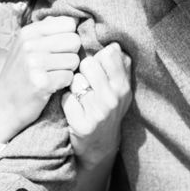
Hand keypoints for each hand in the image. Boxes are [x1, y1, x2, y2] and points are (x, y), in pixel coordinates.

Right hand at [0, 16, 80, 140]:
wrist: (2, 106)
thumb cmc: (19, 76)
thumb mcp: (25, 46)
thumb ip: (46, 31)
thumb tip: (72, 19)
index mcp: (28, 32)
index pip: (68, 23)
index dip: (69, 37)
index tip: (59, 49)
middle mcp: (30, 45)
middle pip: (74, 41)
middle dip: (71, 54)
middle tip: (57, 65)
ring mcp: (34, 63)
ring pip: (74, 60)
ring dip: (68, 71)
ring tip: (52, 76)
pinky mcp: (41, 82)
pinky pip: (69, 77)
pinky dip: (64, 84)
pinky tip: (51, 86)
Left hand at [61, 43, 131, 168]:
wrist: (100, 146)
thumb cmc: (108, 109)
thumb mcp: (121, 89)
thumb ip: (120, 65)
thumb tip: (114, 44)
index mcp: (124, 87)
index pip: (108, 54)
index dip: (97, 57)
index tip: (97, 67)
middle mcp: (113, 99)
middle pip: (88, 64)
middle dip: (83, 70)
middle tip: (85, 82)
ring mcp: (98, 113)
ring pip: (75, 81)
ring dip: (73, 87)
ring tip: (80, 97)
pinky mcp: (82, 125)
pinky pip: (66, 98)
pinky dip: (66, 101)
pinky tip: (74, 108)